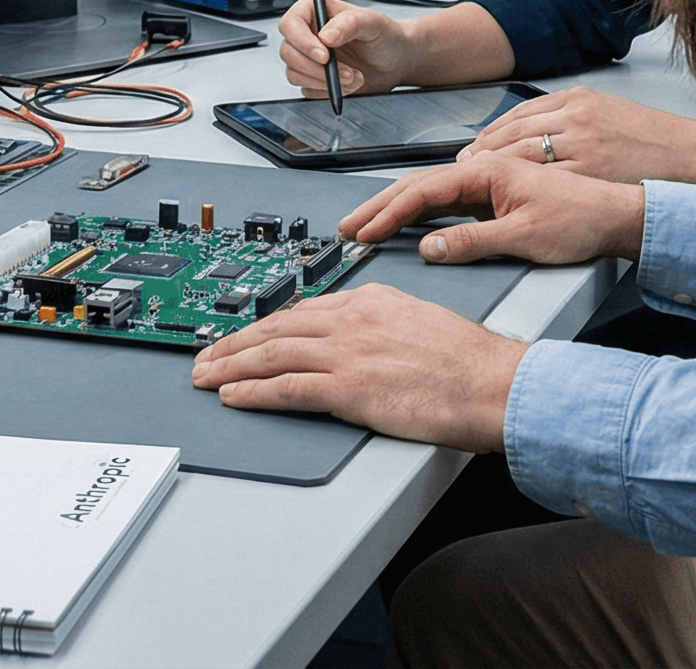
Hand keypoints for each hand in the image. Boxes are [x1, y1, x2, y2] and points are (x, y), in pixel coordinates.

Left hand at [190, 284, 526, 450]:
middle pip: (276, 328)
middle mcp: (352, 320)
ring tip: (204, 375)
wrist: (491, 383)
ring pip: (271, 354)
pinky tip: (232, 395)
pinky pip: (286, 388)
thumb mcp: (419, 319)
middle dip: (233, 342)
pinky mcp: (348, 389)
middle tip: (205, 354)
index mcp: (370, 301)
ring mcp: (347, 353)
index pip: (302, 309)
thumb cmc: (468, 361)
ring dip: (230, 365)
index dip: (265, 324)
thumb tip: (361, 335)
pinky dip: (252, 392)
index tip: (244, 334)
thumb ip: (383, 322)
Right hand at [276, 0, 426, 98]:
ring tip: (355, 77)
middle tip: (347, 71)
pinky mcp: (313, 78)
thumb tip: (325, 36)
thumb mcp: (373, 23)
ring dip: (326, 82)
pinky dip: (329, 92)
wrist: (396, 61)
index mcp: (315, 11)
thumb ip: (350, 23)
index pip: (290, 23)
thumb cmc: (386, 36)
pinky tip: (349, 84)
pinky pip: (308, 90)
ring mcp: (308, 57)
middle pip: (288, 52)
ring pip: (295, 74)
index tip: (325, 55)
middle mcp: (307, 34)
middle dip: (318, 68)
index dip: (302, 41)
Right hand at [339, 158, 646, 266]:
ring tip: (369, 227)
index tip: (362, 230)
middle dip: (381, 208)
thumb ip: (472, 242)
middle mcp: (486, 170)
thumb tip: (430, 247)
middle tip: (349, 228)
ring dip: (399, 211)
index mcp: (488, 171)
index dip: (387, 212)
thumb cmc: (580, 219)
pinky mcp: (497, 196)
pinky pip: (450, 202)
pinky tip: (411, 226)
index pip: (423, 190)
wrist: (617, 215)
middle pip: (420, 187)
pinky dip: (424, 214)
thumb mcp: (523, 236)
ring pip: (433, 194)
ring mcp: (491, 182)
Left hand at [466, 87, 695, 184]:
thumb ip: (570, 117)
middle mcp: (576, 117)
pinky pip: (543, 179)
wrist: (690, 156)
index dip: (488, 133)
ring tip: (475, 182)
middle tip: (462, 166)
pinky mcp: (590, 171)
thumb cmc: (651, 139)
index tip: (471, 148)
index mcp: (577, 99)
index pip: (518, 114)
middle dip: (480, 151)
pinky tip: (505, 197)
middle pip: (511, 132)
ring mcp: (582, 144)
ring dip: (492, 169)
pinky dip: (519, 187)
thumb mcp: (607, 111)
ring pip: (521, 154)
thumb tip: (531, 129)